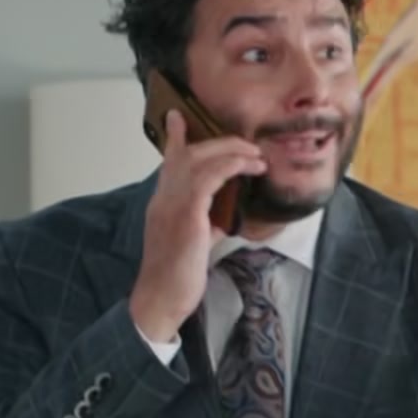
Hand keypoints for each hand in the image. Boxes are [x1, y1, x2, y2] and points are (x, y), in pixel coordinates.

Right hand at [129, 109, 266, 342]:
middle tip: (246, 143)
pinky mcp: (186, 217)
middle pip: (187, 154)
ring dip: (231, 152)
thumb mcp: (193, 244)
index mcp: (162, 204)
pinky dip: (229, 167)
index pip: (168, 162)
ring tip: (255, 155)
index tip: (178, 117)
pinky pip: (208, 179)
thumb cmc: (176, 278)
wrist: (161, 300)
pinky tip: (248, 168)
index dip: (175, 138)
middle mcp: (163, 199)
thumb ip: (206, 225)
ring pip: (199, 160)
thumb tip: (224, 218)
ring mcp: (172, 206)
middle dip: (219, 142)